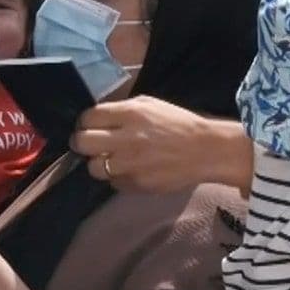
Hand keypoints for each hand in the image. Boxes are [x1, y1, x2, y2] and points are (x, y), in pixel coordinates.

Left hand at [73, 95, 248, 192]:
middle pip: (81, 143)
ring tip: (112, 160)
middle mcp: (126, 138)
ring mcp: (131, 164)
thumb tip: (95, 119)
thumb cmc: (177, 124)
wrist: (208, 151)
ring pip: (93, 168)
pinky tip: (131, 170)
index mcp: (130, 114)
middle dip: (82, 143)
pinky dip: (118, 177)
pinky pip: (113, 183)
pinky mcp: (137, 184)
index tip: (90, 126)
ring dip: (98, 163)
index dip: (85, 123)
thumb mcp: (149, 105)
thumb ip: (120, 110)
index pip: (87, 118)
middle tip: (90, 144)